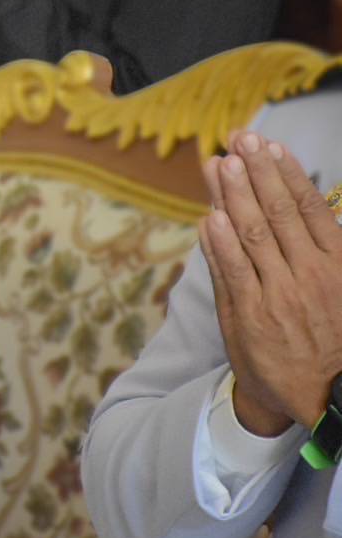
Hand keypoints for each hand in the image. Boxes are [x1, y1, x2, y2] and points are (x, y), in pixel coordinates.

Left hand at [199, 130, 341, 436]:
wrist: (326, 398)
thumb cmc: (332, 336)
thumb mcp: (340, 287)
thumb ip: (322, 249)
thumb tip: (303, 205)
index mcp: (337, 265)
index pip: (310, 209)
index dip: (287, 174)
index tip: (271, 147)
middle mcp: (310, 275)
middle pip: (279, 213)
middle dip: (257, 172)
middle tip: (241, 139)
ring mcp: (279, 294)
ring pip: (253, 235)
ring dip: (234, 195)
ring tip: (221, 163)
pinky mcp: (251, 315)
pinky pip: (232, 271)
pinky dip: (219, 242)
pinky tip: (210, 216)